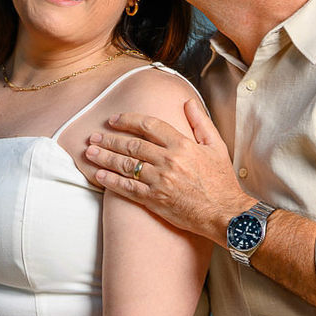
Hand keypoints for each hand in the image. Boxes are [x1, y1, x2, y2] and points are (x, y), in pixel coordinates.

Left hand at [83, 95, 251, 241]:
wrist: (224, 213)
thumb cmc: (221, 182)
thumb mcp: (216, 146)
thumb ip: (201, 122)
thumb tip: (187, 102)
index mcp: (182, 145)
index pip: (148, 126)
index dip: (128, 120)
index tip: (113, 120)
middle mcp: (169, 161)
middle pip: (132, 145)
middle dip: (109, 139)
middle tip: (93, 136)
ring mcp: (160, 181)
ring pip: (126, 165)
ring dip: (105, 157)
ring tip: (90, 152)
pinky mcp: (155, 200)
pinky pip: (128, 189)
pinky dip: (112, 181)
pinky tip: (99, 176)